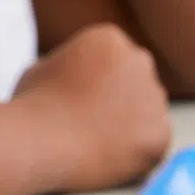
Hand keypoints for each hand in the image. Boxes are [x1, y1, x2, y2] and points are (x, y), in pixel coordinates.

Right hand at [14, 23, 171, 192]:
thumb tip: (78, 74)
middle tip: (94, 122)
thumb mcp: (44, 68)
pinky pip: (153, 142)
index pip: (116, 59)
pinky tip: (108, 155)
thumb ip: (72, 67)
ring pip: (148, 112)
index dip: (98, 81)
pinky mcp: (161, 133)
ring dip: (131, 125)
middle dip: (122, 99)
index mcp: (109, 39)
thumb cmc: (33, 106)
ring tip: (96, 142)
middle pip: (138, 81)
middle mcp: (139, 61)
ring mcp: (154, 97)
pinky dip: (136, 151)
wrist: (41, 142)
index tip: (79, 99)